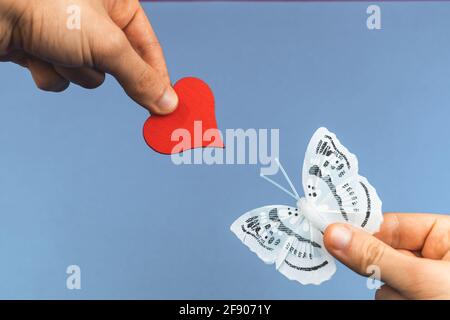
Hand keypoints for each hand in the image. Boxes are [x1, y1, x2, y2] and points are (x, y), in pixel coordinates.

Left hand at [0, 0, 177, 113]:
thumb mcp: (107, 44)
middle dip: (101, 68)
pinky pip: (61, 79)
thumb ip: (140, 77)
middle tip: (102, 72)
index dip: (158, 78)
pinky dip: (49, 73)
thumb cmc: (45, 5)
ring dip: (72, 70)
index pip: (149, 49)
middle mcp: (95, 20)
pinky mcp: (44, 51)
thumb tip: (168, 103)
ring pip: (87, 76)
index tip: (167, 107)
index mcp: (117, 4)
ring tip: (53, 47)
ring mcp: (67, 37)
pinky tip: (34, 53)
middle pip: (118, 67)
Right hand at [324, 213, 449, 298]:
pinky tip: (412, 304)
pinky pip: (387, 296)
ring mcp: (422, 281)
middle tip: (401, 284)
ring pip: (382, 280)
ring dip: (392, 295)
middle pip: (381, 253)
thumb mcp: (422, 279)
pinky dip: (395, 303)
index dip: (362, 230)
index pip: (389, 224)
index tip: (332, 235)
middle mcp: (432, 256)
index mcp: (443, 235)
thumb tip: (335, 234)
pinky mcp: (414, 298)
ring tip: (418, 302)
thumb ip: (375, 256)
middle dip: (383, 272)